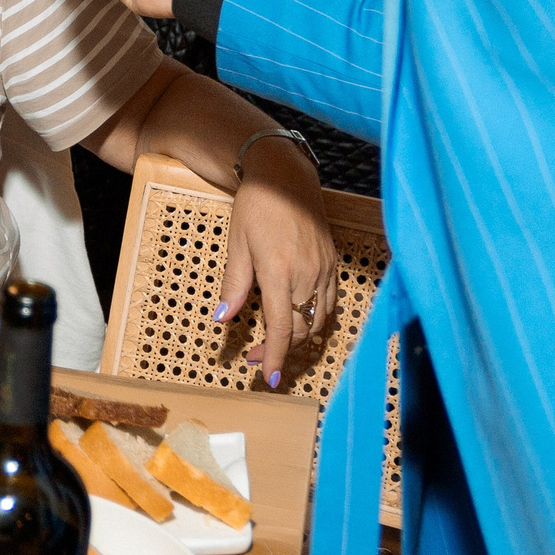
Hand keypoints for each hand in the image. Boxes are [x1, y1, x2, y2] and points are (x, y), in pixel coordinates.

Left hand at [220, 137, 335, 381]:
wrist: (286, 176)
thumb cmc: (256, 207)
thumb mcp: (237, 244)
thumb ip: (234, 285)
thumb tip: (222, 319)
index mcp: (280, 271)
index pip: (281, 326)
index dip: (276, 356)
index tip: (270, 378)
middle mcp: (308, 274)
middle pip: (300, 329)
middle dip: (281, 350)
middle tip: (256, 357)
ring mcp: (324, 269)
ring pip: (317, 320)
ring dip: (298, 338)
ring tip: (274, 342)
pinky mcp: (333, 263)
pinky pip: (329, 303)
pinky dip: (314, 319)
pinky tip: (298, 320)